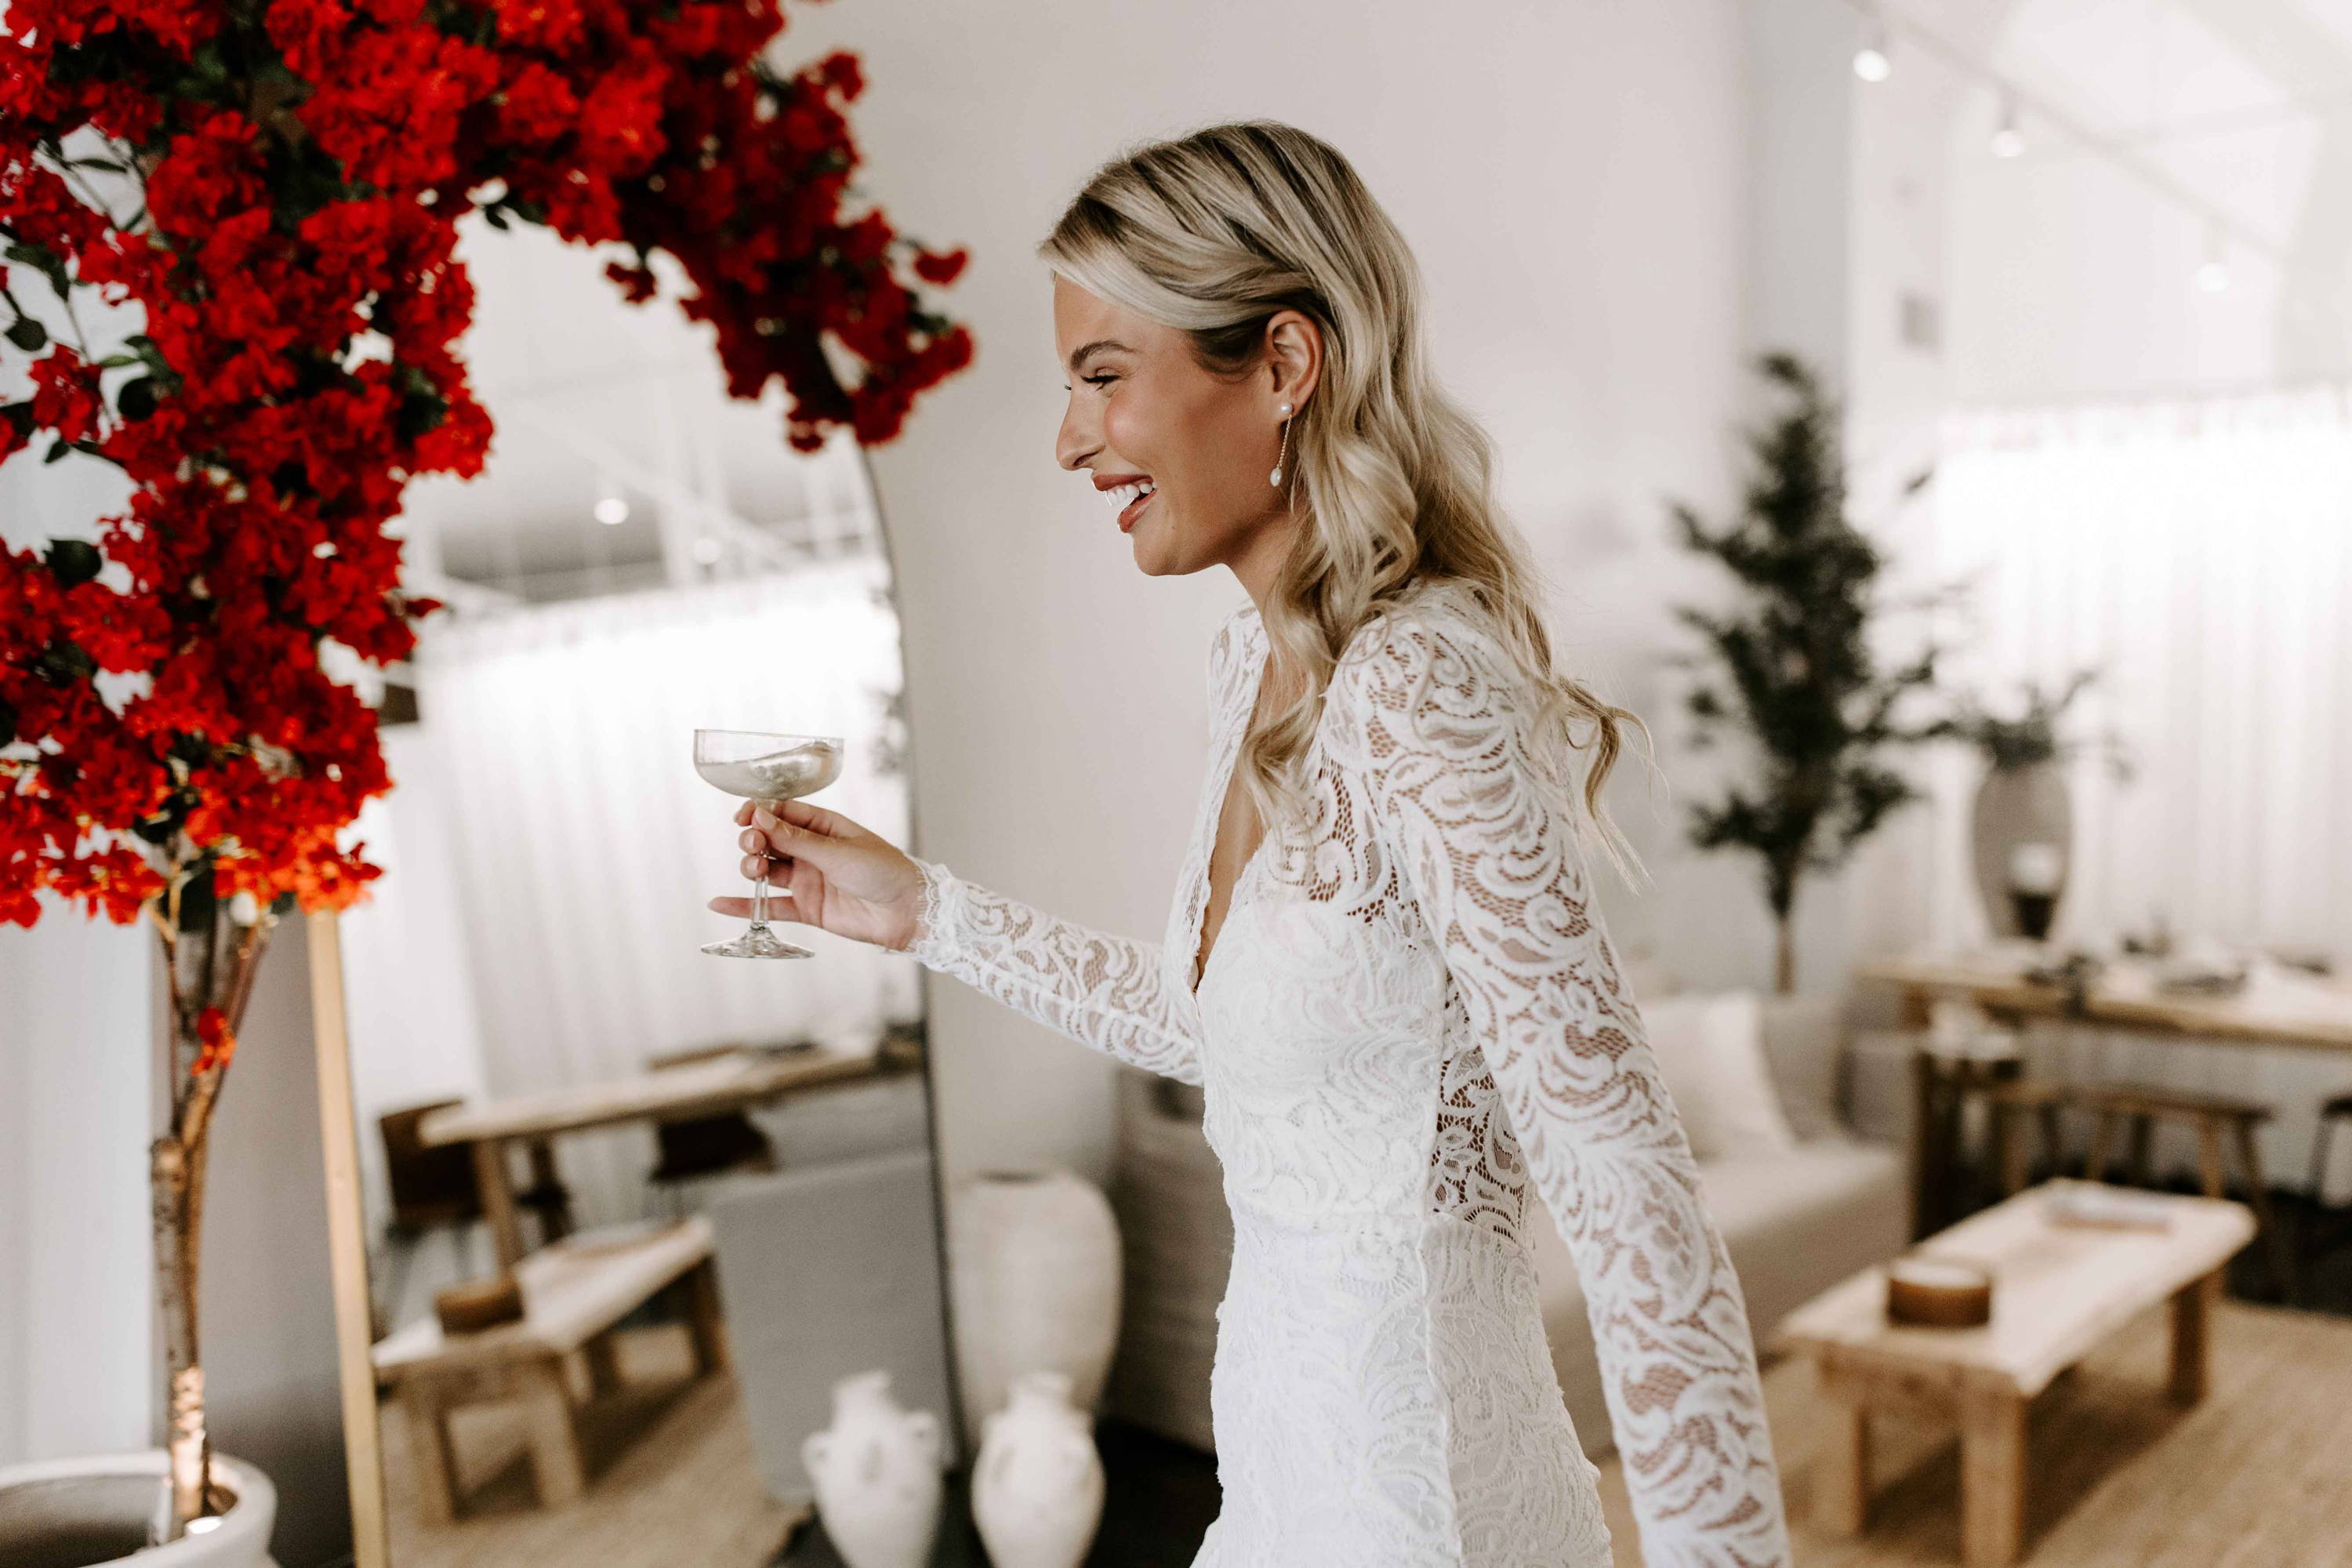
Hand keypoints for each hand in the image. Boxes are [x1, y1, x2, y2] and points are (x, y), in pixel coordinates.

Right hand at [711, 796, 926, 951]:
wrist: (907, 912)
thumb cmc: (883, 871)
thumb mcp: (838, 851)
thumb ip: (797, 839)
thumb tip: (761, 817)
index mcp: (824, 827)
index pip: (783, 812)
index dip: (759, 812)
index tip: (743, 816)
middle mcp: (812, 851)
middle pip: (769, 840)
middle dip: (753, 840)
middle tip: (753, 845)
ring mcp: (808, 879)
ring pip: (767, 870)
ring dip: (751, 867)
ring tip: (753, 869)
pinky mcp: (807, 908)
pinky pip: (771, 905)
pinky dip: (746, 905)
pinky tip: (720, 903)